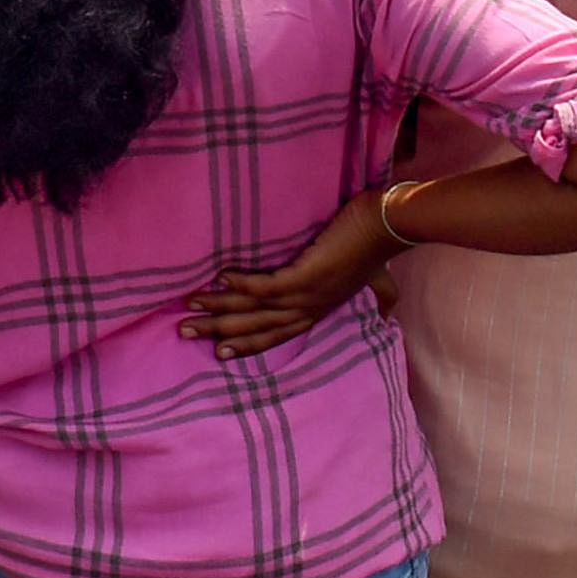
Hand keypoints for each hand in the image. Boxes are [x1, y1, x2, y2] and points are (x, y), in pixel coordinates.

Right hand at [182, 189, 399, 360]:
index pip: (276, 333)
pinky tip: (219, 278)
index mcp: (319, 309)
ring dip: (222, 307)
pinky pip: (267, 285)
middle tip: (186, 331)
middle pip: (258, 326)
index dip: (248, 342)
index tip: (219, 351)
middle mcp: (310, 308)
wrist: (390, 226)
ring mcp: (308, 294)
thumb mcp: (377, 281)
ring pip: (256, 308)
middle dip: (221, 330)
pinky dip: (243, 284)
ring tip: (191, 305)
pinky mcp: (308, 274)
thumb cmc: (379, 249)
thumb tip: (388, 314)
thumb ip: (379, 297)